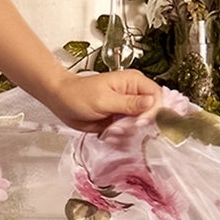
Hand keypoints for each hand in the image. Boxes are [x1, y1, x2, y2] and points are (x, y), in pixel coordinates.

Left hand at [44, 68, 165, 134]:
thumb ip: (128, 103)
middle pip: (152, 113)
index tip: (139, 123)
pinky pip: (130, 132)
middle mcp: (134, 95)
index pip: (156, 96)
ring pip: (142, 125)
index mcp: (133, 82)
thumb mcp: (104, 99)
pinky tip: (111, 135)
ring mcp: (128, 109)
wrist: (62, 101)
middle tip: (123, 129)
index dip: (153, 111)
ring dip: (130, 133)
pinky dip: (123, 137)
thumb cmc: (79, 94)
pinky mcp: (121, 120)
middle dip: (140, 125)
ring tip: (113, 132)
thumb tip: (151, 102)